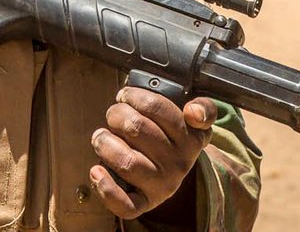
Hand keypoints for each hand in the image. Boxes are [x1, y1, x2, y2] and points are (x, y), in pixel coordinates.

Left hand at [88, 87, 215, 219]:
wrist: (174, 174)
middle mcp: (179, 163)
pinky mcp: (144, 203)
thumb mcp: (196, 122)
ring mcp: (161, 185)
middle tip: (113, 115)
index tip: (125, 95)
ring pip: (127, 162)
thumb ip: (204, 108)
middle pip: (136, 129)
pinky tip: (96, 170)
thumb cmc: (174, 139)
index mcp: (191, 138)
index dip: (135, 97)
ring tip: (101, 137)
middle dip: (116, 115)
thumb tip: (193, 112)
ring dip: (105, 144)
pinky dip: (106, 187)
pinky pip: (125, 204)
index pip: (157, 107)